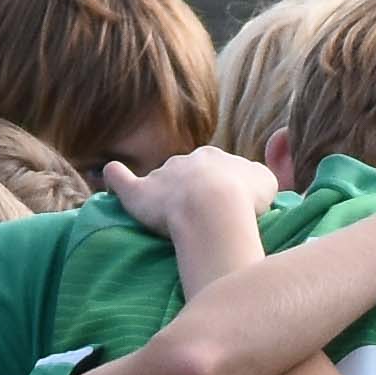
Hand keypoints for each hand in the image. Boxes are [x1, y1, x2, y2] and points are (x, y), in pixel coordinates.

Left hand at [105, 146, 283, 242]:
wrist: (215, 206)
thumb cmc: (244, 198)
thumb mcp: (266, 183)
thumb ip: (258, 178)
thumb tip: (255, 182)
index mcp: (215, 156)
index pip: (214, 169)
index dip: (218, 189)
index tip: (222, 208)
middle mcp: (186, 160)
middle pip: (186, 173)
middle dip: (191, 189)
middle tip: (199, 215)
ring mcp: (161, 175)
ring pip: (160, 180)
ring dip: (164, 193)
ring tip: (170, 218)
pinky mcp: (139, 193)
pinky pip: (120, 179)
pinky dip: (114, 177)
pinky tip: (108, 174)